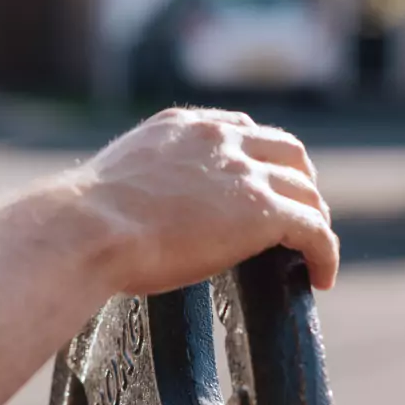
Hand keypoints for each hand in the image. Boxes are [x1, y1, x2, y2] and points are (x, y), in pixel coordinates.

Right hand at [64, 107, 338, 293]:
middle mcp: (218, 137)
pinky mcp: (264, 211)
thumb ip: (133, 190)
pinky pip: (314, 230)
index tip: (260, 185)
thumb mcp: (110, 185)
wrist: (85, 229)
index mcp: (181, 126)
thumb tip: (115, 222)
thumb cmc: (79, 222)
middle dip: (298, 181)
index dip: (259, 159)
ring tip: (313, 251)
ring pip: (306, 189)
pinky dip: (325, 253)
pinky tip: (322, 279)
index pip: (240, 130)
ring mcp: (244, 172)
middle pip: (286, 150)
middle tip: (298, 216)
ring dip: (315, 218)